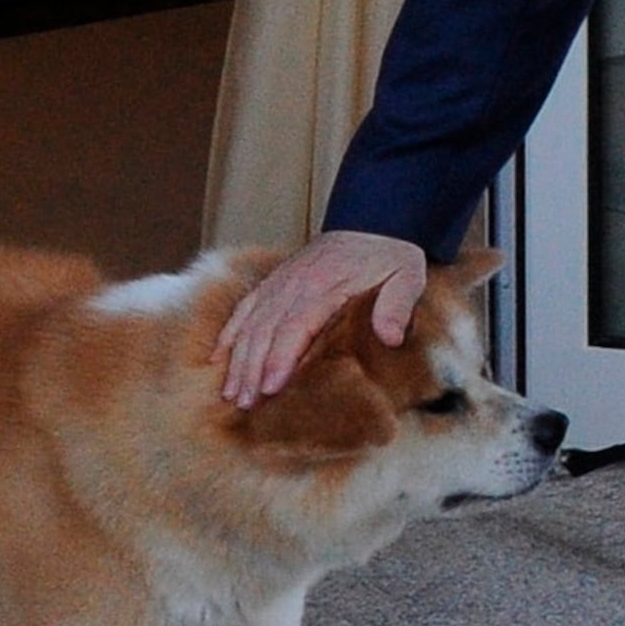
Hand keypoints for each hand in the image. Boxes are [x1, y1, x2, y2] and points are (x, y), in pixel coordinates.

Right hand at [217, 230, 428, 404]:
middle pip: (265, 331)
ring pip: (250, 323)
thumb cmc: (389, 255)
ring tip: (231, 393)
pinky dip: (229, 333)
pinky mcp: (275, 282)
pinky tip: (218, 357)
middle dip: (252, 369)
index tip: (270, 388)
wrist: (373, 222)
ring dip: (238, 359)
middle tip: (246, 403)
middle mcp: (295, 284)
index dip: (280, 359)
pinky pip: (245, 308)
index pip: (296, 327)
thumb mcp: (406, 277)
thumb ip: (397, 306)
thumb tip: (390, 337)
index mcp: (325, 286)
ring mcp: (281, 282)